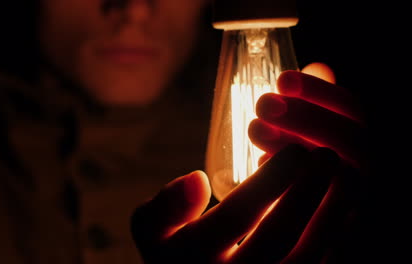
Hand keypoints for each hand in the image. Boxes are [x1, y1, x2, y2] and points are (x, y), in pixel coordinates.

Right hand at [131, 145, 349, 262]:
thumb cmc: (174, 254)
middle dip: (307, 192)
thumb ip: (163, 206)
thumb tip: (197, 178)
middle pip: (277, 236)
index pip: (236, 216)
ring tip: (349, 178)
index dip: (269, 180)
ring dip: (332, 216)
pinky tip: (347, 213)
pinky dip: (337, 242)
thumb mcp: (152, 232)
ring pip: (306, 257)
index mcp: (191, 258)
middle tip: (327, 156)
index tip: (296, 150)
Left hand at [249, 62, 367, 261]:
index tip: (282, 79)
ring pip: (341, 175)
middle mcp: (367, 170)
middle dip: (305, 116)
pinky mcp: (339, 232)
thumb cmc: (308, 172)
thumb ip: (319, 106)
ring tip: (254, 129)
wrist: (314, 232)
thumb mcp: (315, 135)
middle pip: (354, 140)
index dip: (319, 91)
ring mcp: (357, 203)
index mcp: (361, 143)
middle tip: (263, 104)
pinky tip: (265, 167)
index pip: (353, 110)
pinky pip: (327, 213)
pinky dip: (294, 186)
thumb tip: (320, 66)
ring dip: (294, 146)